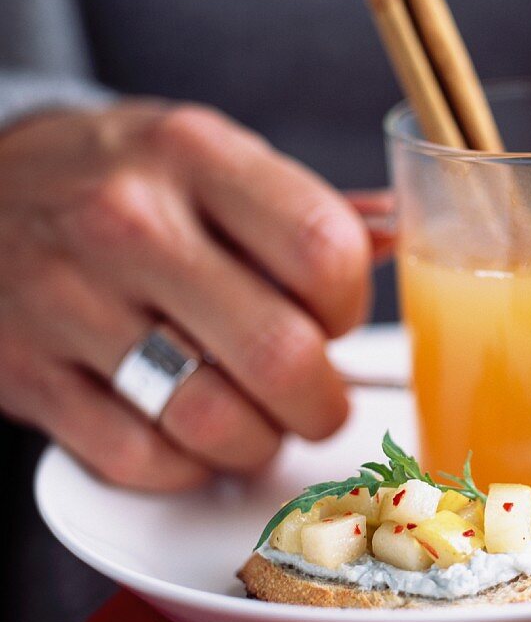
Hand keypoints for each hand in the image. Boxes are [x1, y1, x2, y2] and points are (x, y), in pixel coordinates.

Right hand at [0, 102, 371, 489]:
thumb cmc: (115, 176)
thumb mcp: (204, 154)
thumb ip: (302, 202)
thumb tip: (402, 237)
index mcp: (194, 154)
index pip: (324, 250)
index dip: (349, 306)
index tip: (333, 319)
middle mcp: (129, 223)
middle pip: (281, 354)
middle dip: (322, 404)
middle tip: (317, 401)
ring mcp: (69, 303)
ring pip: (215, 423)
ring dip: (259, 443)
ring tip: (256, 420)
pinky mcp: (28, 376)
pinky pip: (143, 461)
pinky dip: (186, 466)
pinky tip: (187, 434)